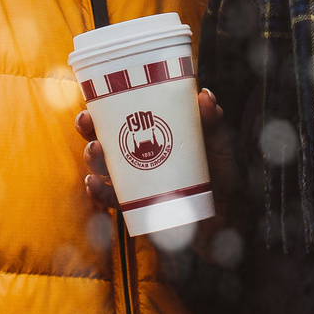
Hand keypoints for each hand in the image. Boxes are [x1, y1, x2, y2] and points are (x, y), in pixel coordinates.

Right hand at [79, 89, 223, 212]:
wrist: (229, 218)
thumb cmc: (221, 178)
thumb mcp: (218, 146)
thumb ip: (211, 122)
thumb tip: (205, 95)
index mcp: (153, 137)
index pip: (122, 117)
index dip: (103, 107)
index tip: (93, 98)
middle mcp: (138, 159)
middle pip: (103, 139)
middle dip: (88, 129)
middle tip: (85, 121)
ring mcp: (135, 183)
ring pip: (102, 168)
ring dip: (92, 158)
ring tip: (95, 149)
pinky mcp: (136, 207)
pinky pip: (111, 200)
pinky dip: (99, 192)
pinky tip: (94, 184)